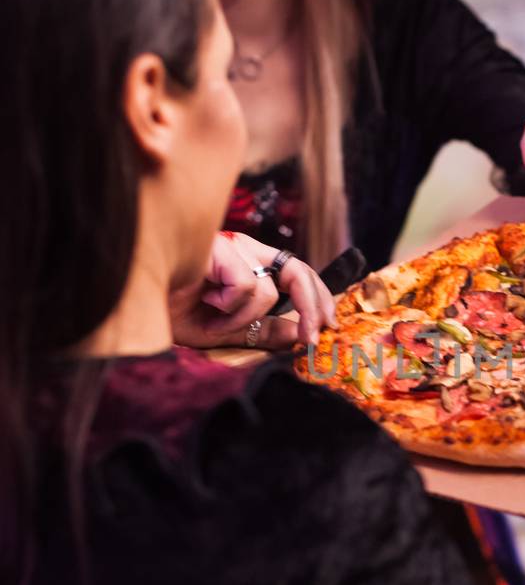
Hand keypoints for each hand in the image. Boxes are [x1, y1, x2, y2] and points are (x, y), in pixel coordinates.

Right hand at [170, 232, 335, 350]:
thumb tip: (299, 335)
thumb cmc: (172, 308)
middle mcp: (246, 249)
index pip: (299, 273)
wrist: (135, 302)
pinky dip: (227, 307)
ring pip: (266, 290)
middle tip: (311, 339)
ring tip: (212, 320)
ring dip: (241, 318)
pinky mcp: (219, 247)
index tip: (328, 327)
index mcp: (251, 262)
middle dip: (312, 307)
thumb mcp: (226, 329)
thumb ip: (263, 330)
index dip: (319, 298)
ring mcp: (233, 245)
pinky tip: (202, 302)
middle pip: (299, 271)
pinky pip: (245, 286)